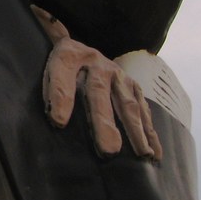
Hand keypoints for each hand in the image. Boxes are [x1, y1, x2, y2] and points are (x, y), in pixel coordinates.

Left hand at [32, 5, 162, 159]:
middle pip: (98, 92)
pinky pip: (142, 108)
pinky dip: (150, 131)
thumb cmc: (60, 68)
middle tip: (108, 149)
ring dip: (135, 129)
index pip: (61, 75)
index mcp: (67, 55)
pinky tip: (153, 152)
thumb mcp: (46, 69)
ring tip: (141, 153)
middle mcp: (95, 63)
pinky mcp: (132, 84)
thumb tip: (54, 119)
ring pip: (126, 102)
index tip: (58, 122)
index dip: (60, 97)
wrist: (80, 45)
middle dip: (104, 122)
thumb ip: (47, 87)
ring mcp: (117, 73)